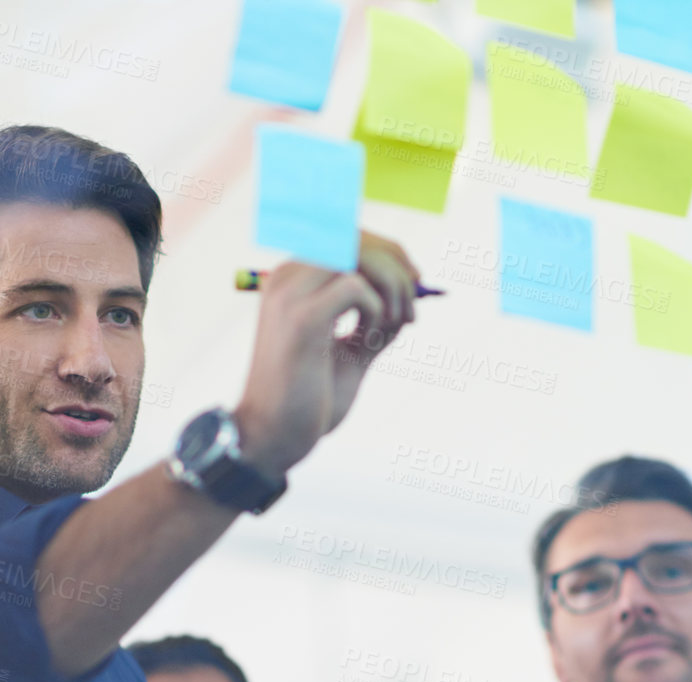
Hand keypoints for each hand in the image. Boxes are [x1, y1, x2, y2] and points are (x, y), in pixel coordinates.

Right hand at [234, 231, 418, 475]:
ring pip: (357, 254)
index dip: (389, 248)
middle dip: (396, 264)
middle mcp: (288, 278)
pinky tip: (368, 339)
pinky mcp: (300, 319)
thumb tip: (410, 293)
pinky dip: (376, 310)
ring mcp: (290, 295)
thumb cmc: (310, 399)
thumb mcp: (353, 352)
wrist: (276, 436)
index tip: (415, 279)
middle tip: (413, 306)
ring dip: (391, 287)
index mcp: (294, 281)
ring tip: (397, 325)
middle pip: (353, 235)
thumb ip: (377, 322)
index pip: (345, 234)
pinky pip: (355, 287)